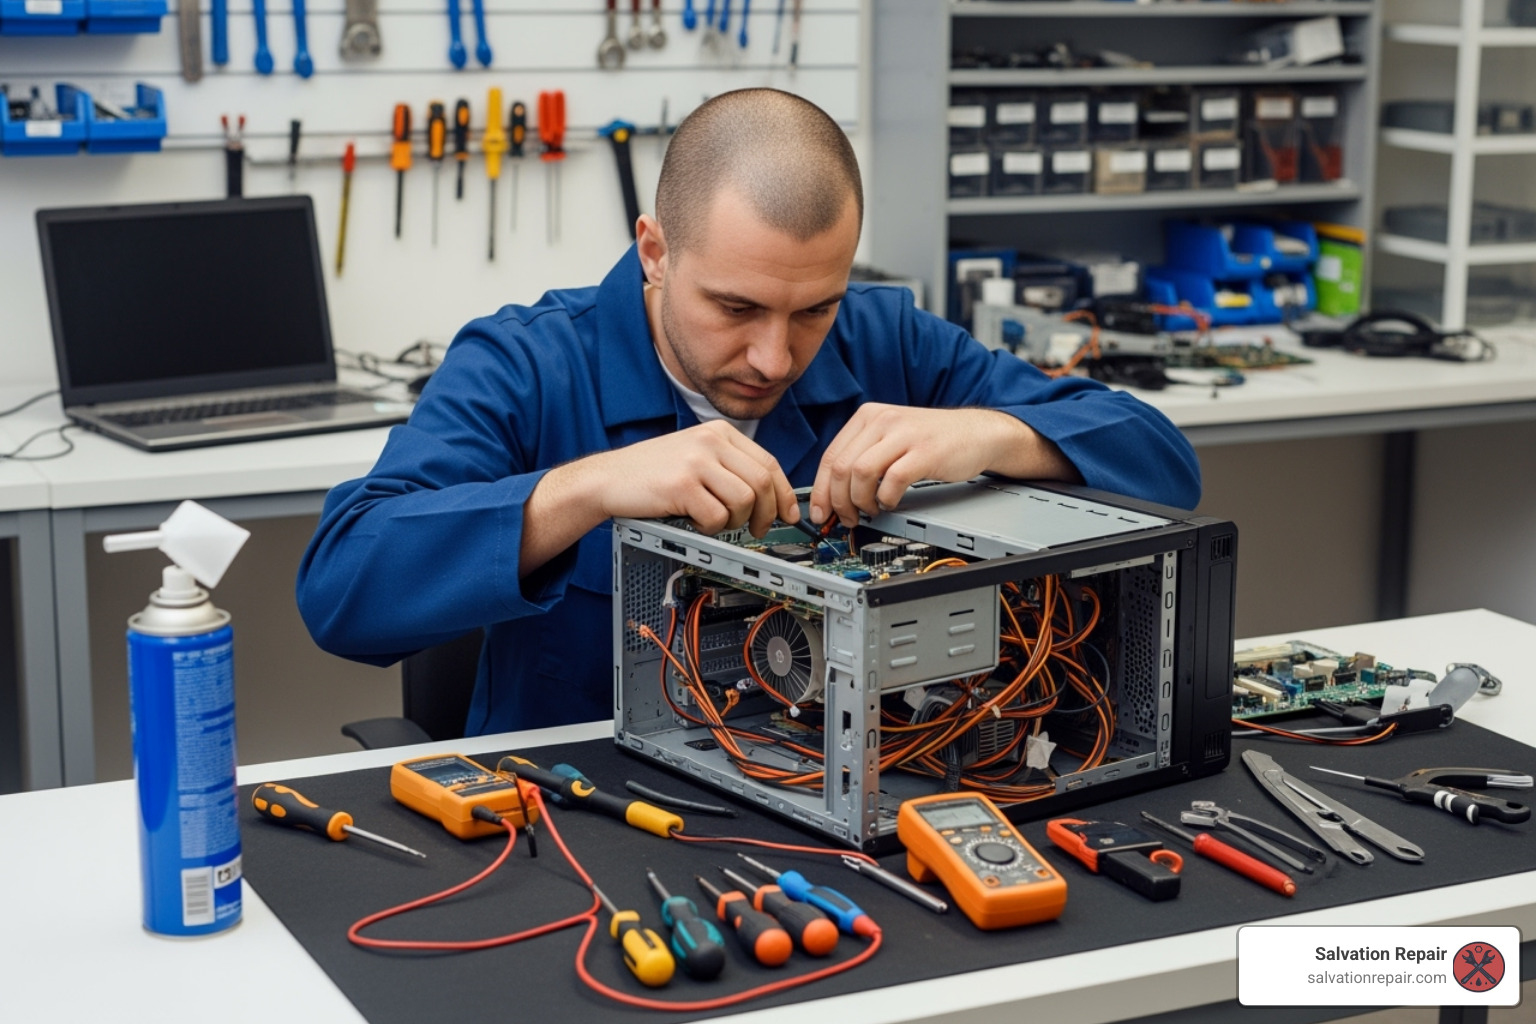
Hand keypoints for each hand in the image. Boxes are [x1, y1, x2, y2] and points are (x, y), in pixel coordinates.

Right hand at [591, 420, 799, 534]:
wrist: (608, 479)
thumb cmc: (651, 474)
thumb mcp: (695, 456)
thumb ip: (729, 467)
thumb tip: (770, 496)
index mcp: (719, 432)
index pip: (768, 463)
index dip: (784, 494)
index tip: (789, 514)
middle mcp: (710, 441)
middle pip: (762, 482)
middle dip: (767, 514)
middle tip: (757, 529)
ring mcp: (696, 461)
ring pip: (744, 500)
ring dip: (735, 521)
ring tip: (713, 520)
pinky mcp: (681, 485)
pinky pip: (716, 516)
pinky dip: (710, 527)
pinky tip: (693, 521)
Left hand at [809, 405, 1073, 525]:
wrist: (979, 432)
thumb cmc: (934, 441)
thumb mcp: (891, 438)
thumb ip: (864, 457)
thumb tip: (834, 494)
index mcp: (868, 416)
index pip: (830, 457)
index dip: (820, 491)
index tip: (820, 514)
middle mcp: (882, 420)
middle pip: (841, 467)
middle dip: (838, 501)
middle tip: (847, 519)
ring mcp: (903, 435)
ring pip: (860, 473)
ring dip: (860, 501)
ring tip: (871, 511)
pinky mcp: (924, 451)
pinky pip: (891, 480)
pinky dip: (886, 498)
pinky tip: (892, 502)